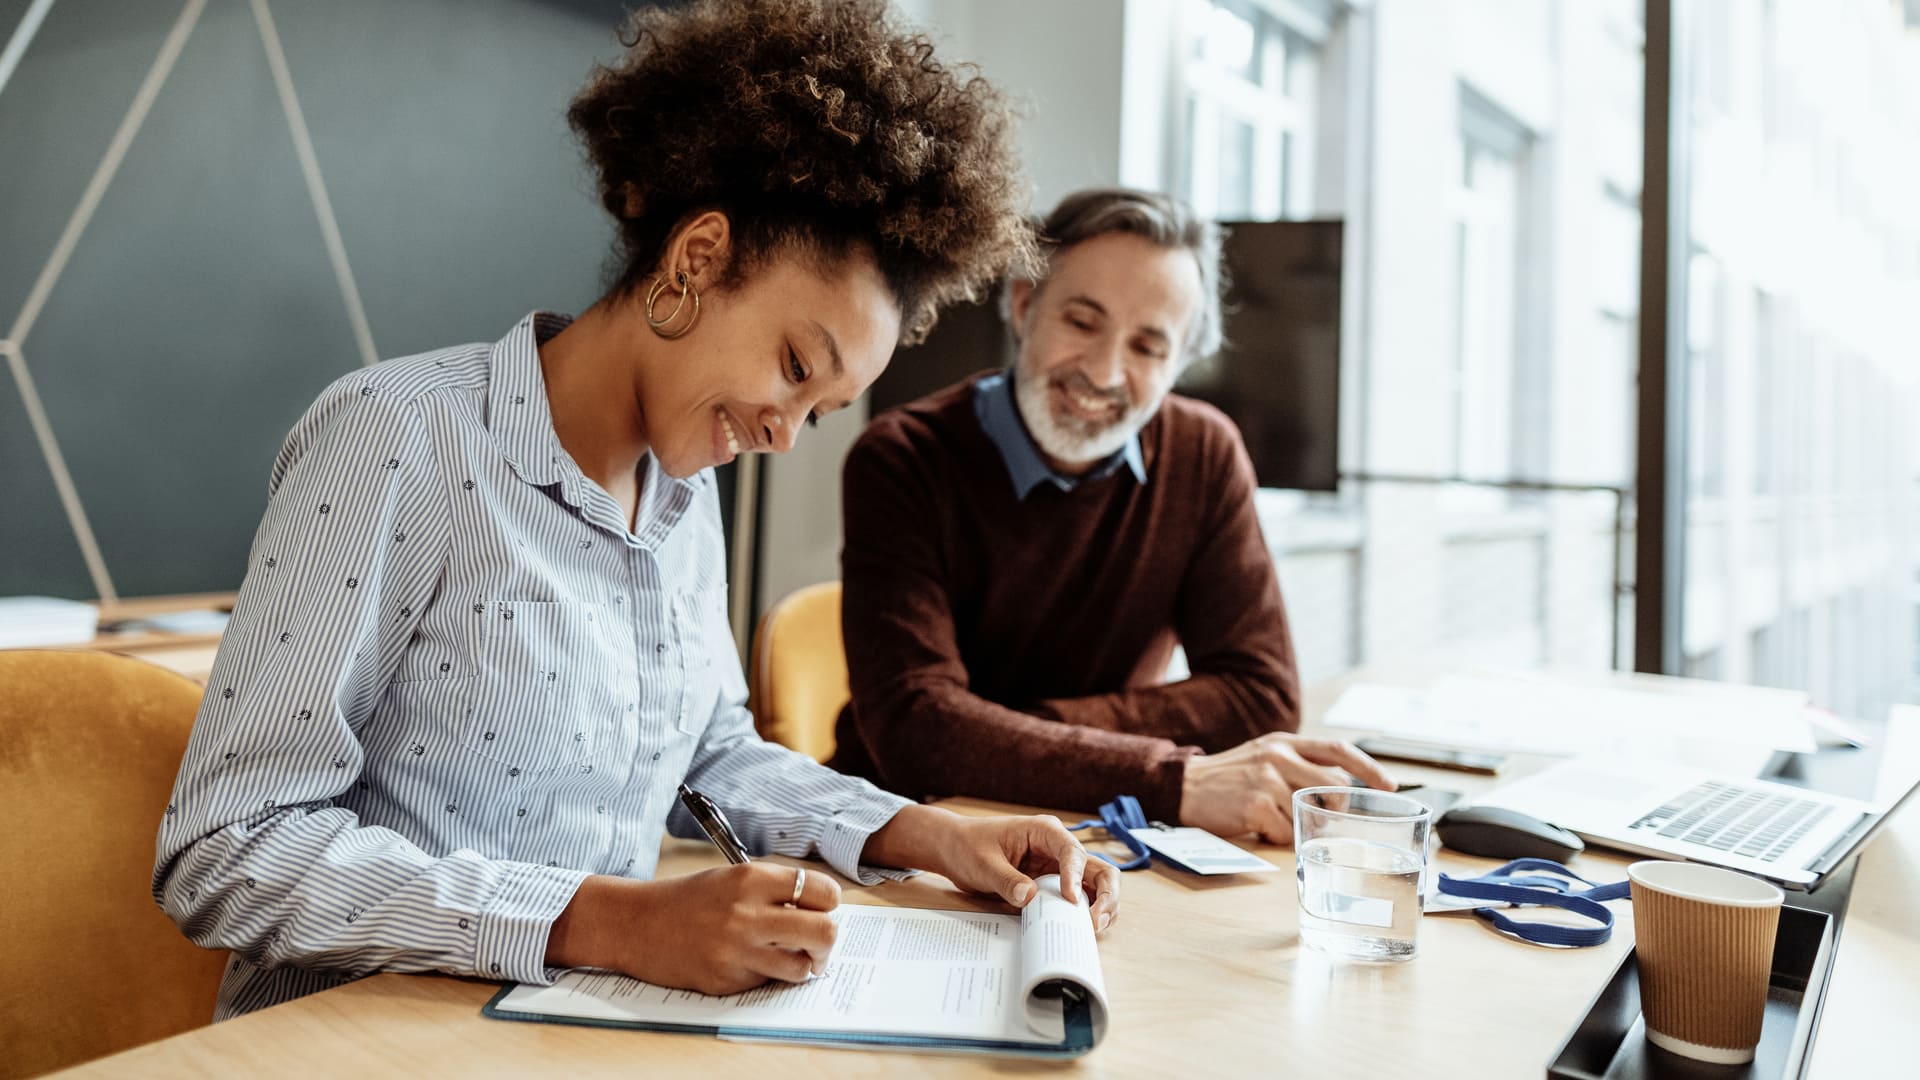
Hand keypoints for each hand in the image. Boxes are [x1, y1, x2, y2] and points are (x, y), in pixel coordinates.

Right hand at [545, 861, 839, 995]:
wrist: (636, 925)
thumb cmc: (687, 900)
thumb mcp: (731, 878)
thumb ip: (773, 890)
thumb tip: (820, 907)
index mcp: (752, 879)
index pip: (822, 891)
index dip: (830, 902)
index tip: (825, 908)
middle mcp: (748, 914)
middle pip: (824, 931)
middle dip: (829, 940)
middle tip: (820, 942)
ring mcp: (737, 951)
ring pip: (802, 967)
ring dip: (803, 964)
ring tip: (790, 956)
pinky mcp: (727, 980)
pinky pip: (767, 982)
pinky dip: (767, 975)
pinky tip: (748, 962)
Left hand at [863, 804, 1120, 933]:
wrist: (953, 848)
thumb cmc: (967, 846)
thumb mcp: (983, 863)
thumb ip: (1006, 880)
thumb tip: (1030, 898)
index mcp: (1045, 831)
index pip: (1072, 852)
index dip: (1075, 877)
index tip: (1070, 901)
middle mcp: (1058, 848)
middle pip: (1098, 868)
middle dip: (1105, 895)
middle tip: (1095, 922)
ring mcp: (1058, 867)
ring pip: (1095, 885)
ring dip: (1101, 906)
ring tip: (1093, 929)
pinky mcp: (1052, 884)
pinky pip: (1078, 898)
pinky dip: (1084, 913)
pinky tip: (1080, 930)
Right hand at [1179, 732, 1395, 844]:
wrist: (1184, 785)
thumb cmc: (1230, 777)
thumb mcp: (1265, 756)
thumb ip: (1299, 765)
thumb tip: (1341, 792)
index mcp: (1285, 741)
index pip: (1338, 749)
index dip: (1369, 767)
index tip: (1389, 785)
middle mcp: (1279, 755)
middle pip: (1334, 786)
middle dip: (1336, 808)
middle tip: (1322, 819)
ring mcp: (1268, 780)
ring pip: (1311, 812)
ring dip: (1298, 824)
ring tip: (1274, 819)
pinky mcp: (1257, 804)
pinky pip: (1287, 831)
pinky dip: (1278, 836)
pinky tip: (1259, 827)